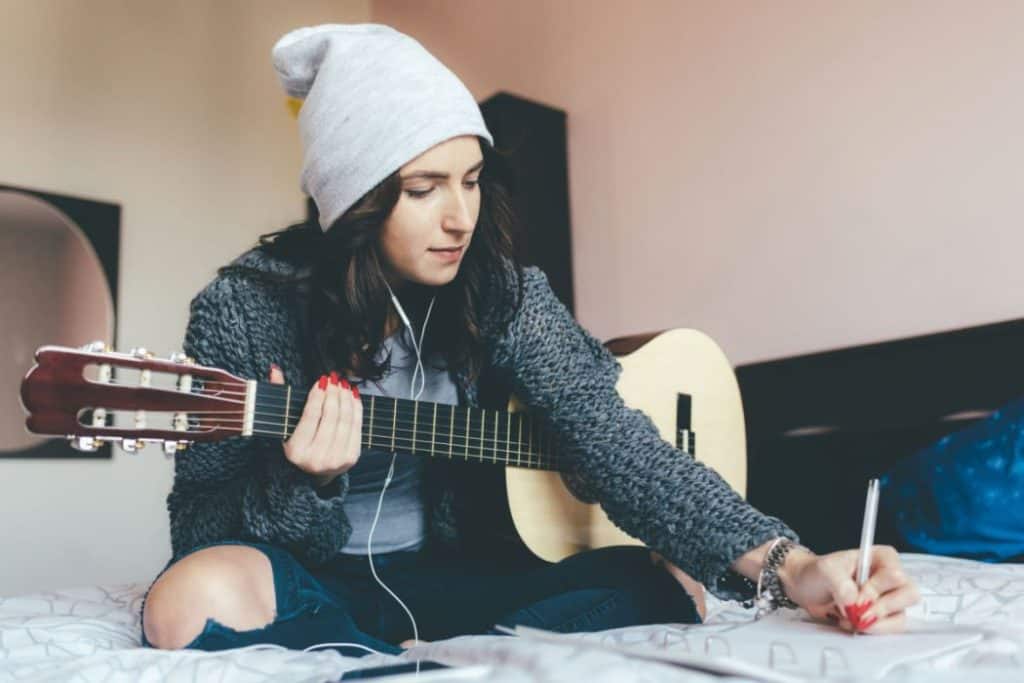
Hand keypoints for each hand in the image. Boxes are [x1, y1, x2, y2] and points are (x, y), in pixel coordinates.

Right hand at [268, 364, 361, 485]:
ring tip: (344, 384)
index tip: (321, 380)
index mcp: (295, 451)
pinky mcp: (351, 459)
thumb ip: (280, 396)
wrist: (314, 473)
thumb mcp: (286, 424)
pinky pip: (356, 428)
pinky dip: (356, 409)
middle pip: (330, 417)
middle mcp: (315, 459)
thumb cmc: (299, 442)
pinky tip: (353, 396)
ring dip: (346, 399)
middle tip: (335, 378)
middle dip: (333, 394)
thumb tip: (274, 369)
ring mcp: (335, 460)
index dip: (317, 396)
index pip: (310, 416)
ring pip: (345, 421)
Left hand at [778, 545, 920, 633]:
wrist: (805, 588)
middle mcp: (890, 577)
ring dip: (875, 622)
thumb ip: (839, 581)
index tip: (856, 595)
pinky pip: (889, 629)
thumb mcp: (824, 569)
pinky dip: (871, 630)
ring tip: (852, 618)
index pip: (895, 574)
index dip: (876, 588)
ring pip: (900, 615)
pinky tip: (852, 623)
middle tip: (858, 612)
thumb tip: (854, 600)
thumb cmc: (817, 572)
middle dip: (881, 608)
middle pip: (908, 595)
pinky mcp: (882, 617)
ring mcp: (888, 598)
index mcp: (881, 558)